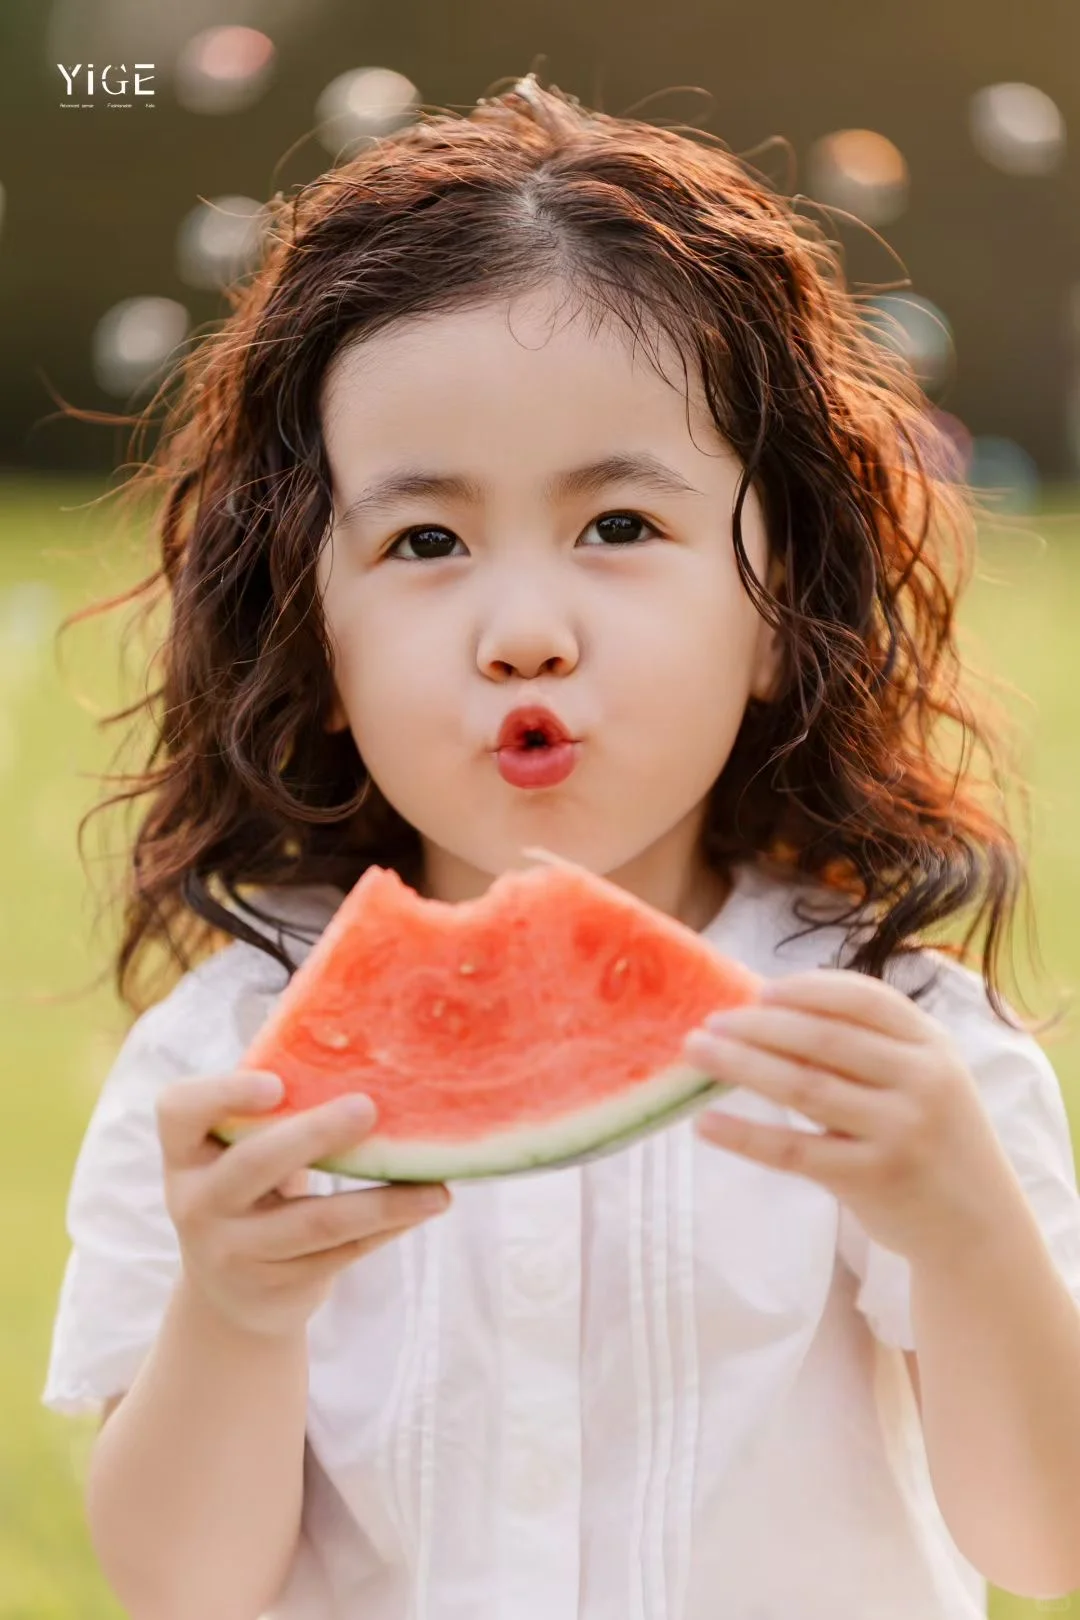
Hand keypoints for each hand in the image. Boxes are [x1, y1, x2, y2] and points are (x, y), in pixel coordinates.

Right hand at [156, 1071, 450, 1339]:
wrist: (229, 1297)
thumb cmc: (249, 1189)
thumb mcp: (237, 1152)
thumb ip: (273, 1110)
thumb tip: (363, 1050)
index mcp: (186, 1153)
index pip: (179, 1112)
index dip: (223, 1094)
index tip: (276, 1083)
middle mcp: (197, 1203)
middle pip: (255, 1163)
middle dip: (314, 1134)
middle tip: (367, 1108)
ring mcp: (234, 1251)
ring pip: (315, 1223)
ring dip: (382, 1202)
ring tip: (435, 1188)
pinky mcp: (276, 1287)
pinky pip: (342, 1253)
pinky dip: (389, 1226)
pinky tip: (426, 1205)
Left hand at [682, 968, 1019, 1266]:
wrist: (978, 1227)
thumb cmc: (933, 1139)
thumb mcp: (924, 1079)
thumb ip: (870, 1046)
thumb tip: (772, 1012)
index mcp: (932, 1045)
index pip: (863, 999)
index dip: (806, 990)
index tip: (758, 991)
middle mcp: (921, 1081)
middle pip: (823, 1038)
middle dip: (758, 1025)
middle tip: (710, 1020)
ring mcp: (898, 1130)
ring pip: (803, 1086)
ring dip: (740, 1065)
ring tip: (696, 1052)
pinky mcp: (871, 1179)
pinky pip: (793, 1150)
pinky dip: (744, 1135)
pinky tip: (705, 1124)